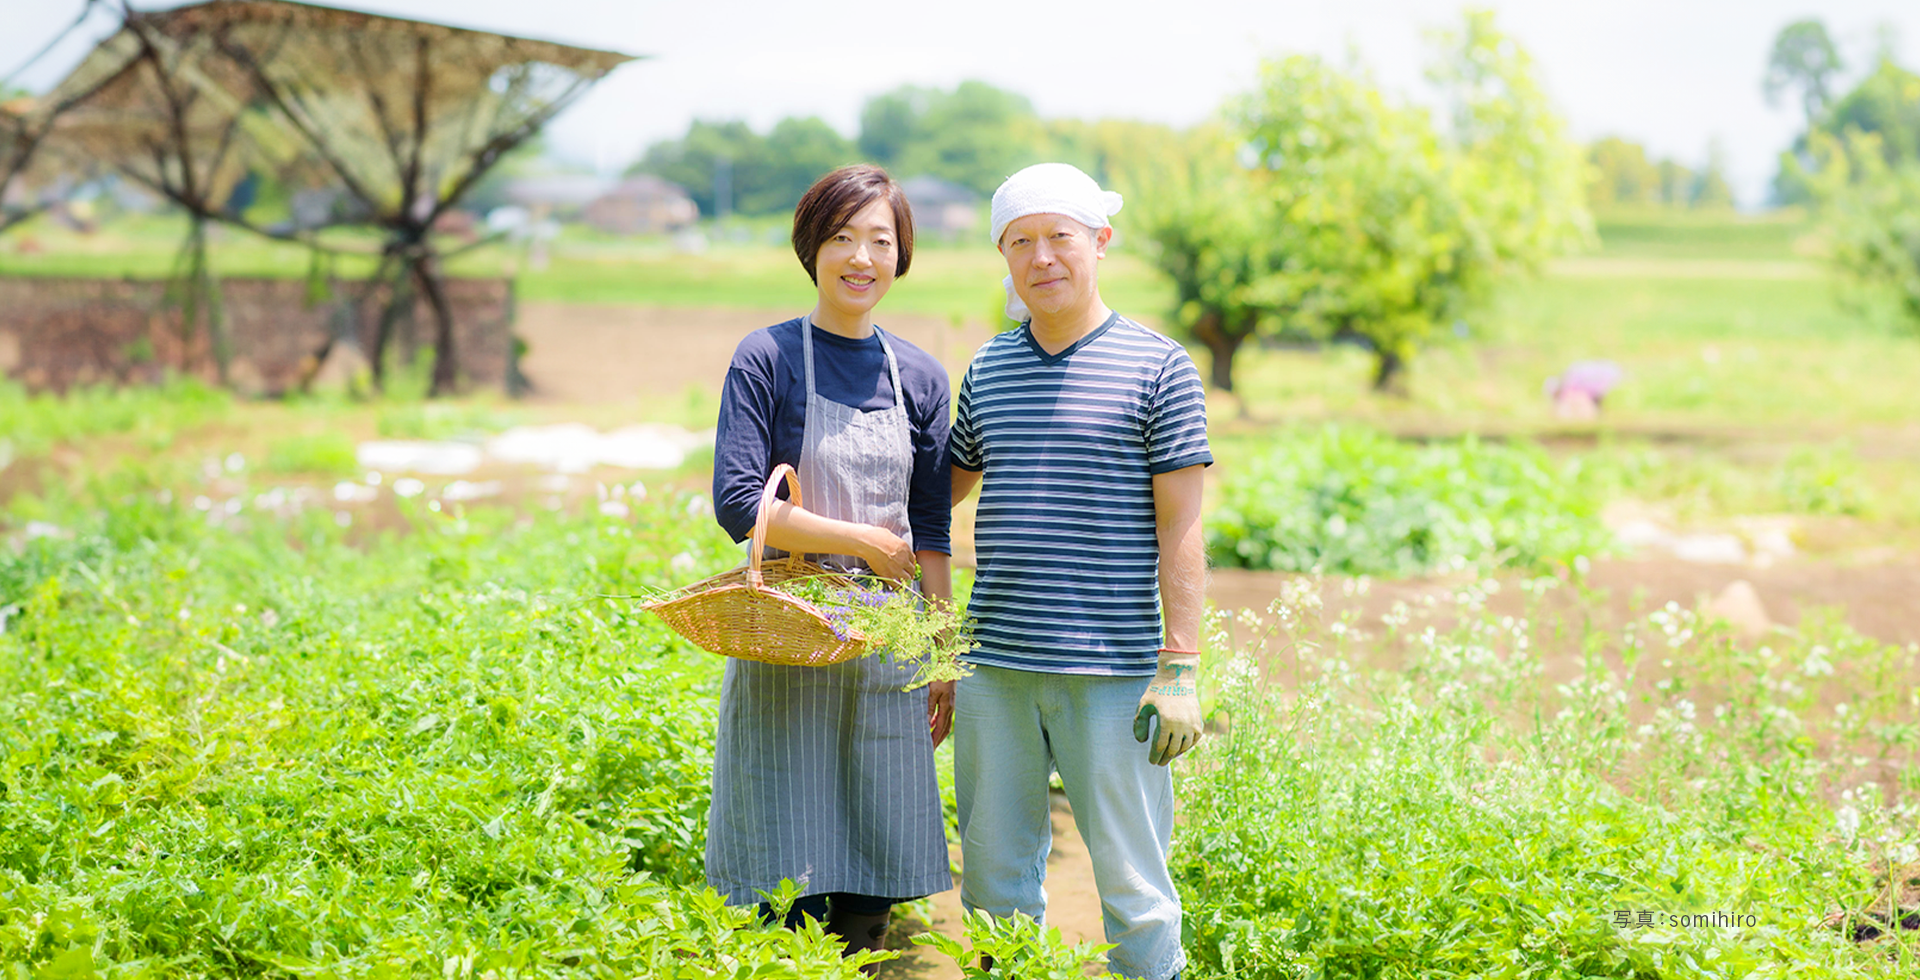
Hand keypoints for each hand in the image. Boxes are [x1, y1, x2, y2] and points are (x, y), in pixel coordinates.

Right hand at [859, 527, 917, 581]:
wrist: (868, 543)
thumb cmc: (876, 536)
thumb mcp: (890, 535)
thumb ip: (895, 543)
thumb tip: (894, 544)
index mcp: (905, 548)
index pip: (913, 559)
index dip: (910, 562)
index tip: (908, 565)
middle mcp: (903, 559)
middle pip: (911, 570)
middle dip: (910, 572)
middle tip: (908, 575)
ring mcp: (896, 568)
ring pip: (906, 578)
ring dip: (905, 580)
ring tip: (904, 582)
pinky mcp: (887, 575)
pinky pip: (895, 584)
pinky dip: (897, 586)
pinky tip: (897, 587)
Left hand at [927, 680, 954, 747]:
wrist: (949, 665)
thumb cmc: (940, 677)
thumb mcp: (932, 692)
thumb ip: (929, 708)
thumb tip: (927, 723)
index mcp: (947, 708)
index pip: (940, 728)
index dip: (934, 739)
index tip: (929, 748)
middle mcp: (950, 708)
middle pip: (945, 729)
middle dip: (937, 740)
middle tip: (930, 750)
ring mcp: (950, 705)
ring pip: (945, 724)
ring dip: (938, 733)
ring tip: (931, 741)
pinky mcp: (948, 702)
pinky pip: (944, 716)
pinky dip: (938, 723)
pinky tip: (932, 724)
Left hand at [1133, 649, 1201, 765]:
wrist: (1178, 677)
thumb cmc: (1157, 691)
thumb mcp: (1144, 705)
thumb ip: (1139, 724)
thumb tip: (1141, 741)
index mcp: (1166, 722)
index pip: (1160, 747)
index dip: (1155, 756)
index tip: (1151, 761)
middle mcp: (1181, 725)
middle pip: (1172, 750)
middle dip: (1164, 758)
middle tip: (1159, 763)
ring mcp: (1191, 724)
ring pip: (1184, 746)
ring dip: (1176, 754)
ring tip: (1168, 756)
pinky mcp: (1198, 722)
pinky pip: (1194, 740)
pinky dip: (1187, 746)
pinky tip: (1180, 748)